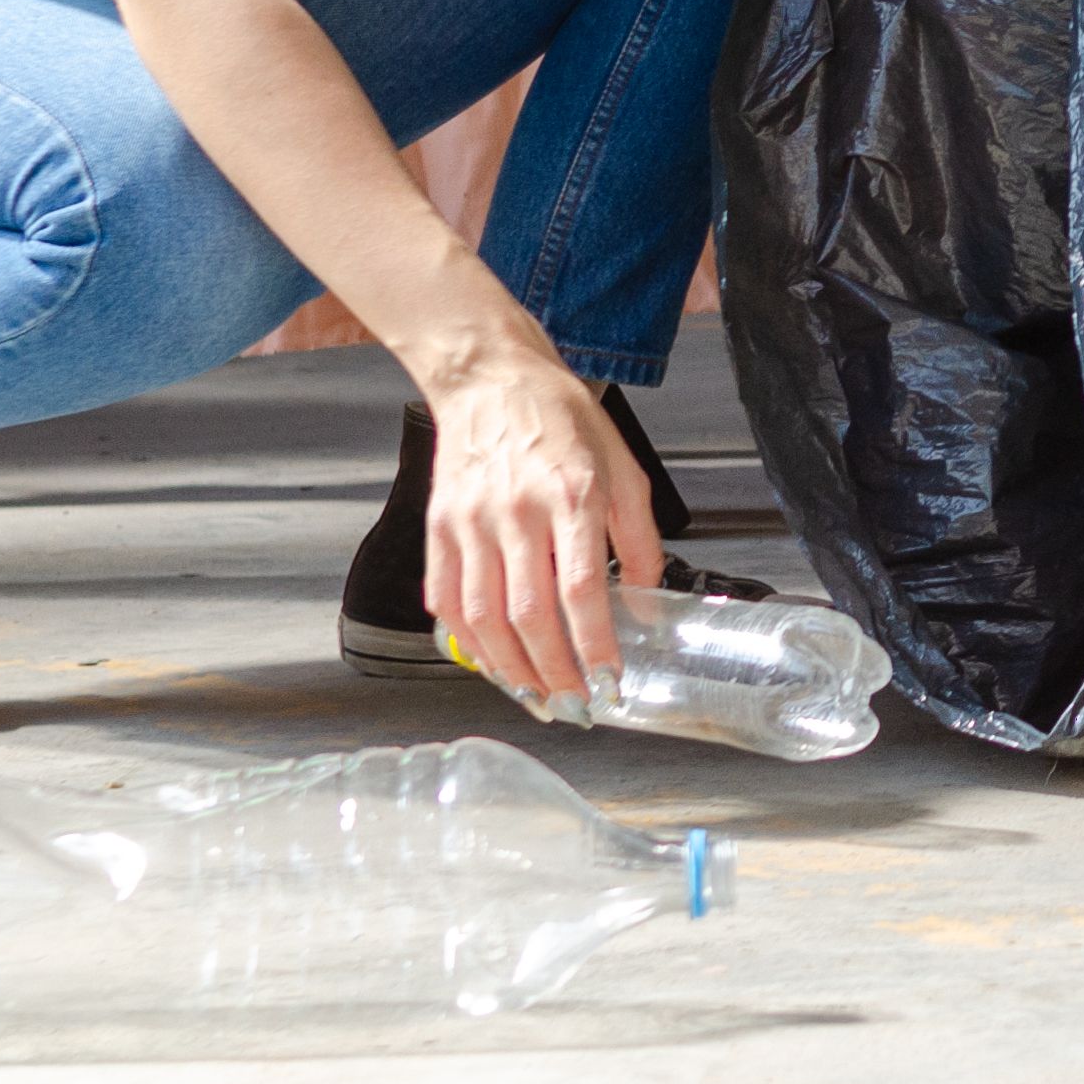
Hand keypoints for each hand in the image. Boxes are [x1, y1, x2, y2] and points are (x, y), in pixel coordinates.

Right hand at [421, 345, 661, 706]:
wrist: (490, 378)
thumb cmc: (561, 419)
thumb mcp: (624, 465)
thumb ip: (638, 535)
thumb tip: (645, 597)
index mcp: (571, 494)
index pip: (581, 589)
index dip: (594, 644)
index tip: (608, 681)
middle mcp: (517, 511)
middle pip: (529, 615)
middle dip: (553, 673)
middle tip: (572, 704)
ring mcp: (470, 521)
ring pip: (483, 617)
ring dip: (509, 668)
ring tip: (534, 694)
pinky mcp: (438, 526)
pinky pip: (445, 598)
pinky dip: (464, 640)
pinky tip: (489, 660)